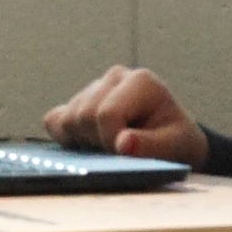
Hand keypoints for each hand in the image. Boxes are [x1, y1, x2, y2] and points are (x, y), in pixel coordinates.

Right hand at [43, 65, 210, 167]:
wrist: (174, 140)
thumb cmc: (177, 142)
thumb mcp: (175, 146)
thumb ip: (151, 146)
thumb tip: (122, 143)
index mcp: (141, 81)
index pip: (106, 113)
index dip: (112, 141)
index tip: (129, 154)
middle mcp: (115, 77)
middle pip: (83, 115)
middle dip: (99, 142)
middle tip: (122, 152)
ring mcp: (94, 86)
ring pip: (67, 120)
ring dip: (86, 141)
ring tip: (111, 146)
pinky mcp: (78, 100)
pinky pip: (54, 120)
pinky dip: (66, 137)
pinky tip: (89, 143)